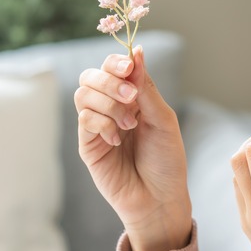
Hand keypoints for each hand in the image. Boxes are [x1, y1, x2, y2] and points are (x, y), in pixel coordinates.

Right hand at [74, 46, 191, 250]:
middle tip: (131, 97)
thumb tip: (137, 52)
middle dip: (109, 80)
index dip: (117, 62)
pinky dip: (101, 123)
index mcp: (133, 98)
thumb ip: (146, 88)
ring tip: (129, 124)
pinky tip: (118, 139)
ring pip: (83, 94)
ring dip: (108, 103)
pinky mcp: (87, 144)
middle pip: (91, 75)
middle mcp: (111, 107)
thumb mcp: (163, 120)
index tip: (129, 67)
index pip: (114, 67)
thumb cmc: (167, 161)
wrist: (160, 198)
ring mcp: (97, 126)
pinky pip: (83, 119)